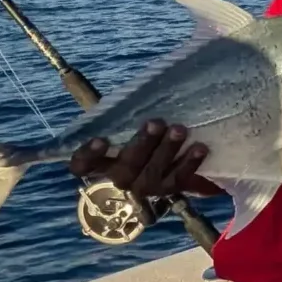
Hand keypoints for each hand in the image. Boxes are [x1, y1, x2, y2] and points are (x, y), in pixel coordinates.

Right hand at [67, 120, 219, 200]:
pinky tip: (199, 148)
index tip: (100, 139)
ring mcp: (146, 187)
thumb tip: (134, 91)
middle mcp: (122, 178)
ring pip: (152, 174)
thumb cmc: (143, 134)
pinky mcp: (170, 190)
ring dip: (167, 150)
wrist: (174, 157)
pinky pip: (179, 179)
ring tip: (180, 130)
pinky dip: (189, 163)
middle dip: (142, 144)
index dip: (87, 156)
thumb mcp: (129, 123)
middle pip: (125, 168)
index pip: (82, 165)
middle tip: (156, 123)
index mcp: (104, 161)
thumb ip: (124, 114)